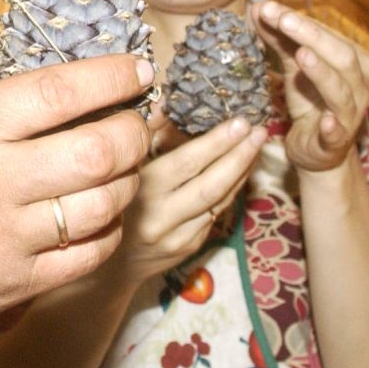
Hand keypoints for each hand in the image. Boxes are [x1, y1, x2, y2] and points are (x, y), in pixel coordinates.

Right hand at [0, 54, 153, 351]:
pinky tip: (100, 214)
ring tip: (124, 165)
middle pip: (100, 149)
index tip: (137, 69)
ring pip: (104, 204)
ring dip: (128, 180)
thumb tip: (8, 57)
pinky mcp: (12, 286)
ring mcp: (5, 240)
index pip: (61, 92)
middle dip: (135, 129)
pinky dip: (107, 230)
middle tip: (139, 120)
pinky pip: (87, 255)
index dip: (113, 76)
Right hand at [110, 110, 264, 287]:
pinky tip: (240, 171)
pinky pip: (216, 214)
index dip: (218, 142)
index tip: (241, 122)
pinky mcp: (189, 247)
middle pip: (212, 184)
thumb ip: (145, 135)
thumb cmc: (110, 200)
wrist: (107, 265)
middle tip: (261, 131)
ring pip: (220, 201)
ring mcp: (178, 236)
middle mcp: (162, 217)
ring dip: (242, 172)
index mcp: (142, 190)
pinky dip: (231, 191)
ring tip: (257, 147)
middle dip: (240, 155)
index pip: (188, 163)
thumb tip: (169, 102)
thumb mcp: (121, 166)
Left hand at [253, 0, 368, 173]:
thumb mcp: (294, 66)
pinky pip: (337, 133)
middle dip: (311, 35)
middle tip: (283, 19)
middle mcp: (358, 84)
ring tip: (302, 55)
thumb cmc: (310, 100)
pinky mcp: (336, 142)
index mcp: (353, 60)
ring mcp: (349, 114)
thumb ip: (280, 38)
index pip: (328, 34)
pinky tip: (326, 121)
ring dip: (321, 72)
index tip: (270, 8)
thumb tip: (259, 7)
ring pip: (340, 90)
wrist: (317, 150)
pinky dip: (333, 127)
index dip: (300, 20)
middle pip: (340, 56)